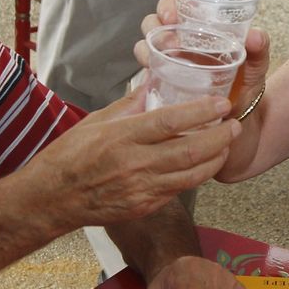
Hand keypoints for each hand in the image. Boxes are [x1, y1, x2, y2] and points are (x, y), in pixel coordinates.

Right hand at [23, 93, 238, 227]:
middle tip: (235, 124)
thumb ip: (129, 104)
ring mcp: (142, 189)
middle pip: (190, 151)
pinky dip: (197, 175)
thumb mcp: (97, 120)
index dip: (201, 112)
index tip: (221, 103)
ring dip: (215, 158)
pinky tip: (205, 163)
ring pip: (192, 174)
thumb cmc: (70, 154)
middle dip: (220, 137)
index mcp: (122, 137)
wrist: (53, 198)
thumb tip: (154, 82)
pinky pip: (179, 189)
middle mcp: (135, 164)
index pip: (170, 122)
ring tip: (228, 143)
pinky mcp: (145, 206)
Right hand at [137, 0, 269, 119]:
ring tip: (160, 58)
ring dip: (147, 47)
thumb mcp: (255, 66)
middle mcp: (181, 40)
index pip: (176, 3)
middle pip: (154, 21)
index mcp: (200, 27)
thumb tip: (255, 36)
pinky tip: (153, 74)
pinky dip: (146, 69)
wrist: (239, 120)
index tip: (172, 15)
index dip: (168, 3)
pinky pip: (146, 71)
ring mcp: (169, 60)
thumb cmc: (246, 86)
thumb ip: (259, 49)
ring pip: (146, 43)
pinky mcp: (162, 81)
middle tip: (170, 41)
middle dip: (155, 25)